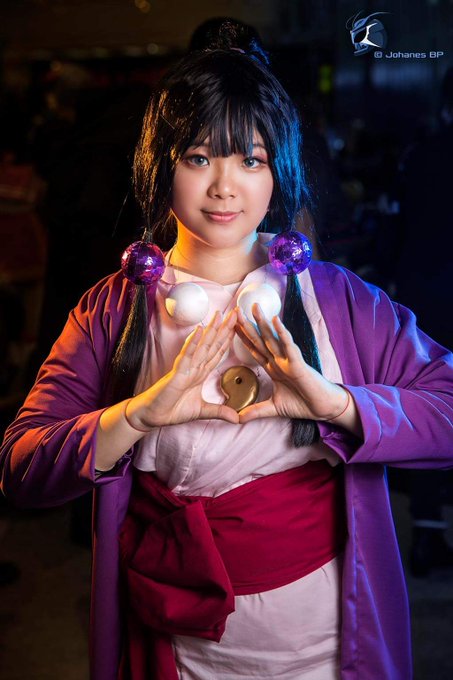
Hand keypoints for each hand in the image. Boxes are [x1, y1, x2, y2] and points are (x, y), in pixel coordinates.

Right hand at [127, 309, 239, 428]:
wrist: (151, 416)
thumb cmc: (172, 410)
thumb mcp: (201, 412)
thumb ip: (219, 412)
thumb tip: (238, 419)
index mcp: (200, 372)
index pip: (218, 352)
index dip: (229, 339)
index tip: (240, 326)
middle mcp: (195, 366)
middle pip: (213, 344)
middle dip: (225, 328)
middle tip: (237, 312)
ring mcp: (185, 368)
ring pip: (202, 346)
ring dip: (212, 330)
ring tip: (221, 315)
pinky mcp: (176, 373)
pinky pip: (187, 356)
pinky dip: (193, 343)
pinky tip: (200, 330)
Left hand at [235, 304, 349, 424]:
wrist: (323, 409)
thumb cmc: (303, 404)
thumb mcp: (273, 408)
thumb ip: (255, 411)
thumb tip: (238, 419)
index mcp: (273, 368)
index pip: (254, 349)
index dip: (242, 338)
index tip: (229, 325)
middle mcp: (279, 360)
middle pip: (259, 340)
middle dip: (247, 325)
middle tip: (235, 308)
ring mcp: (288, 360)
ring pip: (272, 338)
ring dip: (263, 322)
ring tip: (254, 307)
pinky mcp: (299, 364)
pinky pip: (289, 346)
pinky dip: (282, 333)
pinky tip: (276, 320)